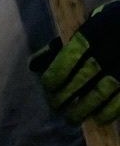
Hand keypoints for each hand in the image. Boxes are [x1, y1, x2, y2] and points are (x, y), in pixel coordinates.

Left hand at [33, 2, 119, 123]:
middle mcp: (113, 45)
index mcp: (98, 28)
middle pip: (85, 75)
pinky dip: (106, 113)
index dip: (57, 74)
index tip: (49, 86)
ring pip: (101, 92)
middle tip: (56, 106)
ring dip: (82, 110)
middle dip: (65, 95)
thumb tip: (33, 64)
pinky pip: (119, 103)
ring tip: (72, 117)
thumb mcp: (90, 27)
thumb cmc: (111, 28)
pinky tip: (97, 116)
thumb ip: (62, 45)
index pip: (72, 53)